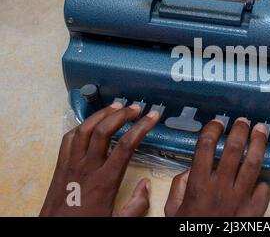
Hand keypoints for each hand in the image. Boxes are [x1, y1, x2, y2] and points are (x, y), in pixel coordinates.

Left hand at [40, 101, 159, 216]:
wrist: (55, 234)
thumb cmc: (87, 225)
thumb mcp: (118, 222)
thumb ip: (137, 205)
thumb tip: (147, 184)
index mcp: (105, 181)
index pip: (126, 145)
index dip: (142, 127)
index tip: (153, 116)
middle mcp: (88, 168)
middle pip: (104, 131)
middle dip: (121, 115)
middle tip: (135, 107)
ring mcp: (71, 165)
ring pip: (84, 130)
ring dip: (101, 114)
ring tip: (116, 106)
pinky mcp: (60, 166)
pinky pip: (68, 139)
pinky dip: (81, 126)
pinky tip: (90, 123)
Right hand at [164, 117, 269, 216]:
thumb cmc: (189, 230)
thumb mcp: (173, 211)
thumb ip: (178, 187)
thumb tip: (188, 171)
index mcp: (198, 185)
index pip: (205, 146)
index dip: (212, 129)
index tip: (217, 122)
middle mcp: (221, 187)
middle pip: (233, 148)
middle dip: (239, 129)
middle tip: (242, 121)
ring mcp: (240, 199)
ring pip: (253, 163)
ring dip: (258, 143)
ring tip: (261, 130)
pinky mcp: (254, 212)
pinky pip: (264, 190)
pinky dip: (264, 183)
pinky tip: (262, 179)